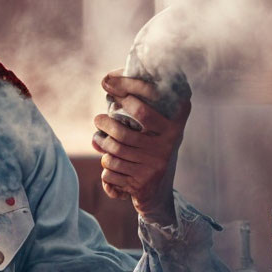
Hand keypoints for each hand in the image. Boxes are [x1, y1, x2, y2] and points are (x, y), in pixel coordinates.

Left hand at [92, 69, 190, 224]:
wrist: (157, 189)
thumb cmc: (151, 147)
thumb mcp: (155, 127)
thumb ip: (138, 109)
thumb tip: (106, 93)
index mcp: (173, 124)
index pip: (146, 102)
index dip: (126, 87)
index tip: (106, 82)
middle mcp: (167, 144)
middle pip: (121, 132)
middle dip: (104, 124)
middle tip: (98, 120)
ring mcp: (155, 165)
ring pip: (113, 153)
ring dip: (102, 146)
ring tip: (99, 140)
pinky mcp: (143, 183)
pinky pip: (111, 172)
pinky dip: (105, 169)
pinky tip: (110, 166)